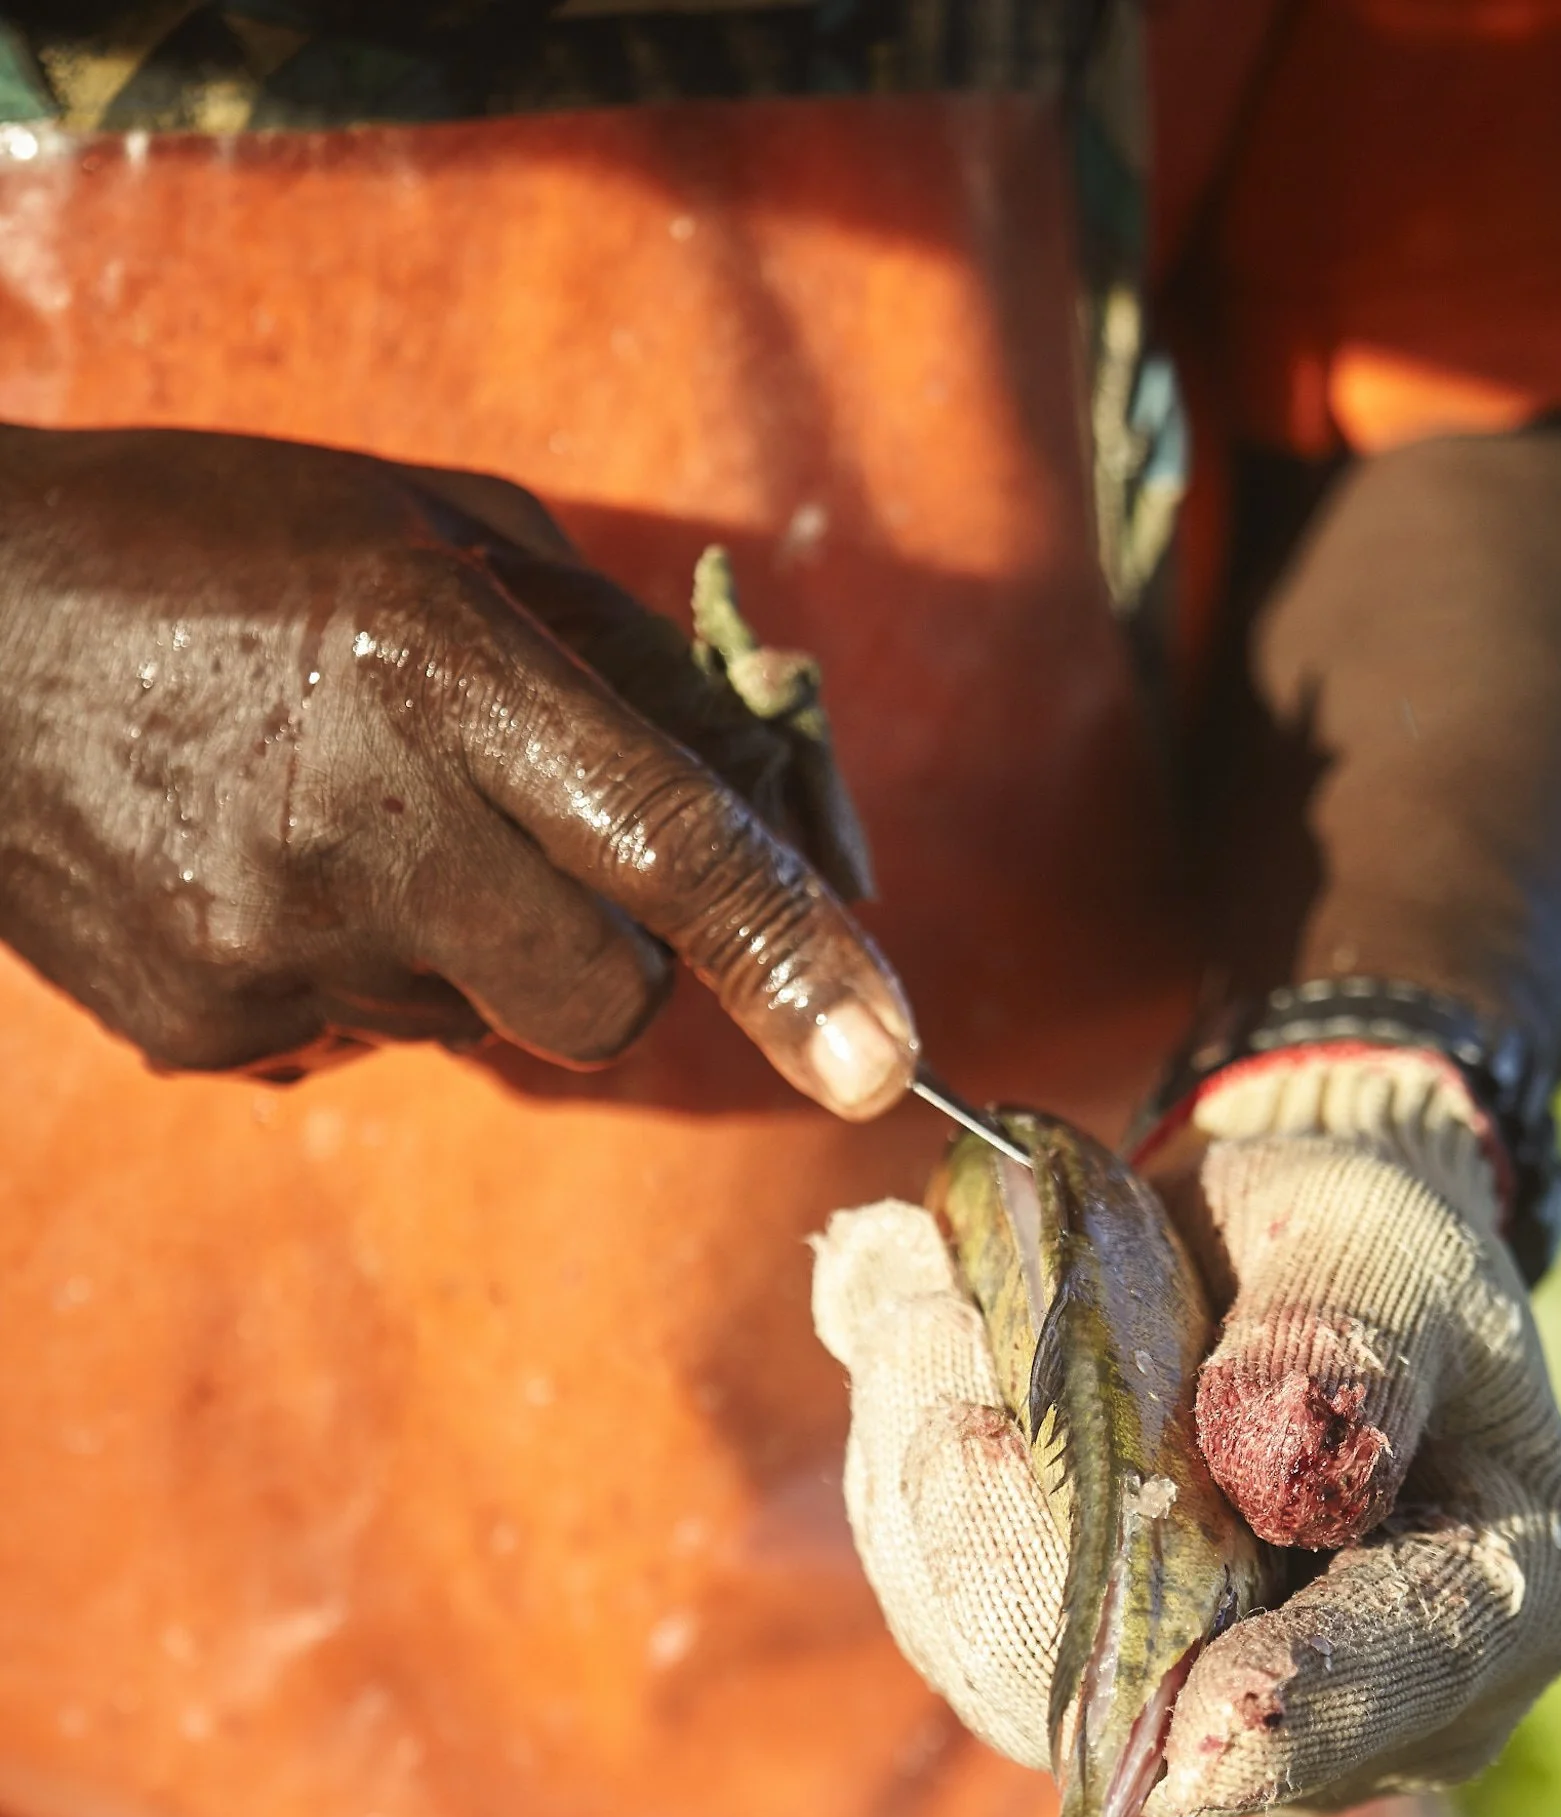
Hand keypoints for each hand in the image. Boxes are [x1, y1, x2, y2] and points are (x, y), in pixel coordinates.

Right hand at [0, 426, 914, 1105]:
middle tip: (540, 860)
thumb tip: (795, 827)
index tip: (887, 1065)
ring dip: (463, 943)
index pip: (663, 842)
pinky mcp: (202, 1035)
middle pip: (606, 1005)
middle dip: (623, 961)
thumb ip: (633, 670)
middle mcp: (357, 829)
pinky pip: (363, 1041)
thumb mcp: (440, 536)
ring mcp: (267, 954)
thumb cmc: (222, 552)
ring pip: (482, 1021)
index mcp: (432, 665)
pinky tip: (256, 867)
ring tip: (334, 815)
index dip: (791, 955)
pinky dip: (353, 973)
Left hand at [812, 1047, 1560, 1816]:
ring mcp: (1221, 1716)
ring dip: (935, 1503)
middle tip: (936, 1330)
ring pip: (1031, 1682)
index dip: (1294, 1701)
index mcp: (1505, 1602)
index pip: (1396, 1683)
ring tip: (910, 1307)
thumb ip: (1345, 1346)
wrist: (1295, 1256)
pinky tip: (900, 1347)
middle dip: (1021, 1542)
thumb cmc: (1368, 1246)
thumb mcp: (1381, 1246)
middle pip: (1172, 1717)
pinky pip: (969, 1633)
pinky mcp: (1098, 1685)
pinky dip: (911, 1500)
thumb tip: (1270, 1464)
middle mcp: (1369, 1708)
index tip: (1202, 1700)